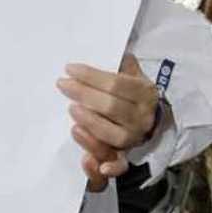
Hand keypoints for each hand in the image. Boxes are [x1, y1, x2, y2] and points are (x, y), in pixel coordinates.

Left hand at [58, 54, 158, 189]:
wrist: (148, 120)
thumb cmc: (130, 93)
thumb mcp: (131, 74)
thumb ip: (122, 63)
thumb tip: (116, 45)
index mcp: (145, 93)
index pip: (116, 84)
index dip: (91, 76)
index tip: (69, 68)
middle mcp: (142, 118)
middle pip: (112, 108)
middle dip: (85, 95)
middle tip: (63, 85)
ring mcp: (134, 140)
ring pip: (114, 136)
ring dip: (91, 124)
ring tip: (72, 111)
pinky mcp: (125, 158)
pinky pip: (118, 167)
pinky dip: (106, 167)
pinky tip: (89, 162)